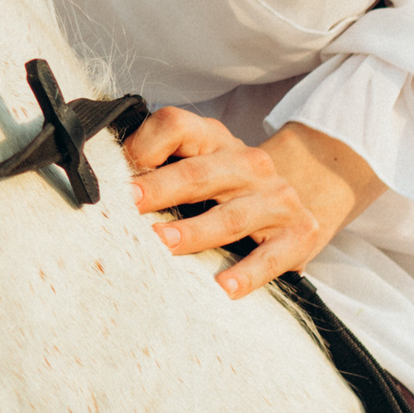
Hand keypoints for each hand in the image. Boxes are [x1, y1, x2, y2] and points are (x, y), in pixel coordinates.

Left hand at [122, 110, 384, 298]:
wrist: (306, 190)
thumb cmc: (230, 182)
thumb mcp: (199, 160)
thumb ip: (159, 164)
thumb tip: (107, 178)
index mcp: (214, 139)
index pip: (177, 125)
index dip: (146, 145)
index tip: (120, 172)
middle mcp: (248, 164)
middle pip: (199, 173)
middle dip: (161, 189)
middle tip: (130, 207)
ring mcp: (277, 198)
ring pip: (231, 216)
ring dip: (195, 232)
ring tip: (164, 244)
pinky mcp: (299, 234)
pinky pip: (270, 257)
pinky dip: (247, 273)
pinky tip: (223, 287)